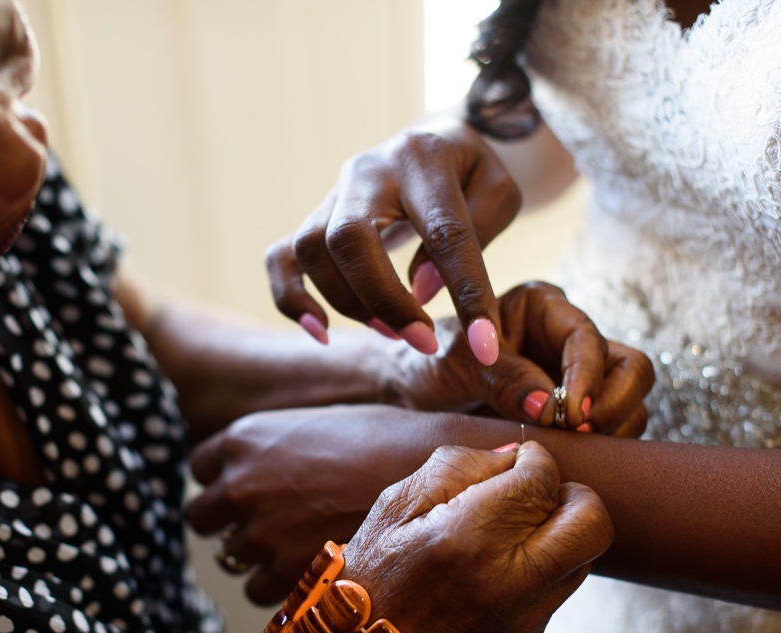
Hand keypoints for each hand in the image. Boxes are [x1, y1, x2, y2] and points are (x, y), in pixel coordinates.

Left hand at [187, 406, 447, 604]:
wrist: (434, 468)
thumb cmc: (388, 438)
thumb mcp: (318, 427)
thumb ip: (279, 452)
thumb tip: (272, 476)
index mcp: (243, 438)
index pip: (200, 466)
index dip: (224, 479)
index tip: (246, 487)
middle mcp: (240, 485)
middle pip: (202, 517)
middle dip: (230, 521)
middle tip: (266, 522)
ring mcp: (260, 533)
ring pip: (230, 557)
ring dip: (257, 556)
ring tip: (302, 547)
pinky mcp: (286, 573)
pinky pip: (261, 591)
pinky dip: (282, 585)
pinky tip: (317, 568)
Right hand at [266, 116, 519, 362]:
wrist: (434, 139)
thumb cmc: (471, 172)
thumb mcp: (499, 192)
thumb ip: (475, 234)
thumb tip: (421, 289)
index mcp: (423, 159)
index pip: (444, 232)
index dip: (466, 292)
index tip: (483, 345)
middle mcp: (368, 171)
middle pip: (348, 237)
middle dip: (384, 300)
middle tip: (422, 340)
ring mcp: (333, 192)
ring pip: (312, 249)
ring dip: (348, 303)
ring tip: (391, 331)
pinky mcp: (315, 215)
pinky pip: (282, 257)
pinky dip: (292, 298)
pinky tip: (321, 332)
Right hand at [340, 442, 612, 632]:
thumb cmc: (370, 573)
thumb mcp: (395, 504)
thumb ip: (459, 466)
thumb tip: (515, 457)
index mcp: (465, 539)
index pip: (541, 480)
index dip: (533, 460)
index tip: (514, 463)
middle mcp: (504, 584)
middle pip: (592, 522)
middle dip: (572, 495)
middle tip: (535, 494)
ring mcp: (521, 621)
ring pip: (583, 557)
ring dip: (558, 533)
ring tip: (510, 532)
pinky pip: (557, 591)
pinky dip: (538, 569)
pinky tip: (494, 569)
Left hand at [392, 280, 652, 433]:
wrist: (415, 393)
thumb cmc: (431, 363)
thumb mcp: (457, 365)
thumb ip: (502, 379)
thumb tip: (548, 407)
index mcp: (542, 307)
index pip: (588, 338)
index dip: (587, 378)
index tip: (571, 415)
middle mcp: (569, 338)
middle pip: (631, 369)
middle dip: (615, 405)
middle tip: (582, 435)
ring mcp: (579, 377)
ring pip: (631, 403)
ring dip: (612, 432)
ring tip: (571, 450)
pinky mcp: (578, 413)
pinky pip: (613, 431)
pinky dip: (602, 449)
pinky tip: (568, 460)